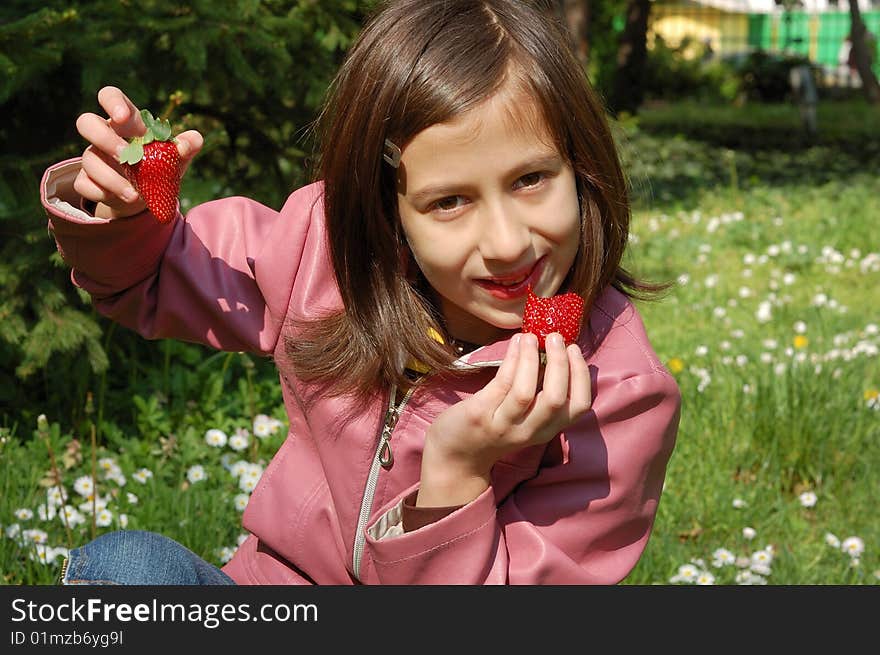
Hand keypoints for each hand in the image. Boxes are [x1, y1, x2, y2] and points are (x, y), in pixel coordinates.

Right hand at [73, 86, 202, 219]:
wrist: (144, 197)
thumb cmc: (159, 167)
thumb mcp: (176, 158)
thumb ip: (186, 147)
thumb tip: (195, 139)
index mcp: (126, 123)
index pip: (110, 96)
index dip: (112, 102)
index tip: (122, 116)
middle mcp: (104, 136)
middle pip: (86, 122)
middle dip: (105, 139)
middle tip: (127, 157)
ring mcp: (93, 158)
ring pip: (87, 160)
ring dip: (111, 178)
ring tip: (135, 194)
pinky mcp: (87, 181)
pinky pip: (84, 185)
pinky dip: (103, 193)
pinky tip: (123, 199)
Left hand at [417, 331, 591, 506]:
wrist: (456, 456)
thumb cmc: (494, 427)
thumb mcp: (526, 417)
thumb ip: (540, 391)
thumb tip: (552, 348)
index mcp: (547, 429)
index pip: (579, 407)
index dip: (581, 376)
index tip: (574, 349)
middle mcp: (529, 430)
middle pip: (556, 400)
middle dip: (561, 364)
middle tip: (557, 337)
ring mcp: (503, 425)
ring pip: (525, 392)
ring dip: (531, 359)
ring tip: (531, 336)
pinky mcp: (479, 416)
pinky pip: (500, 385)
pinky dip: (511, 361)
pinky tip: (515, 343)